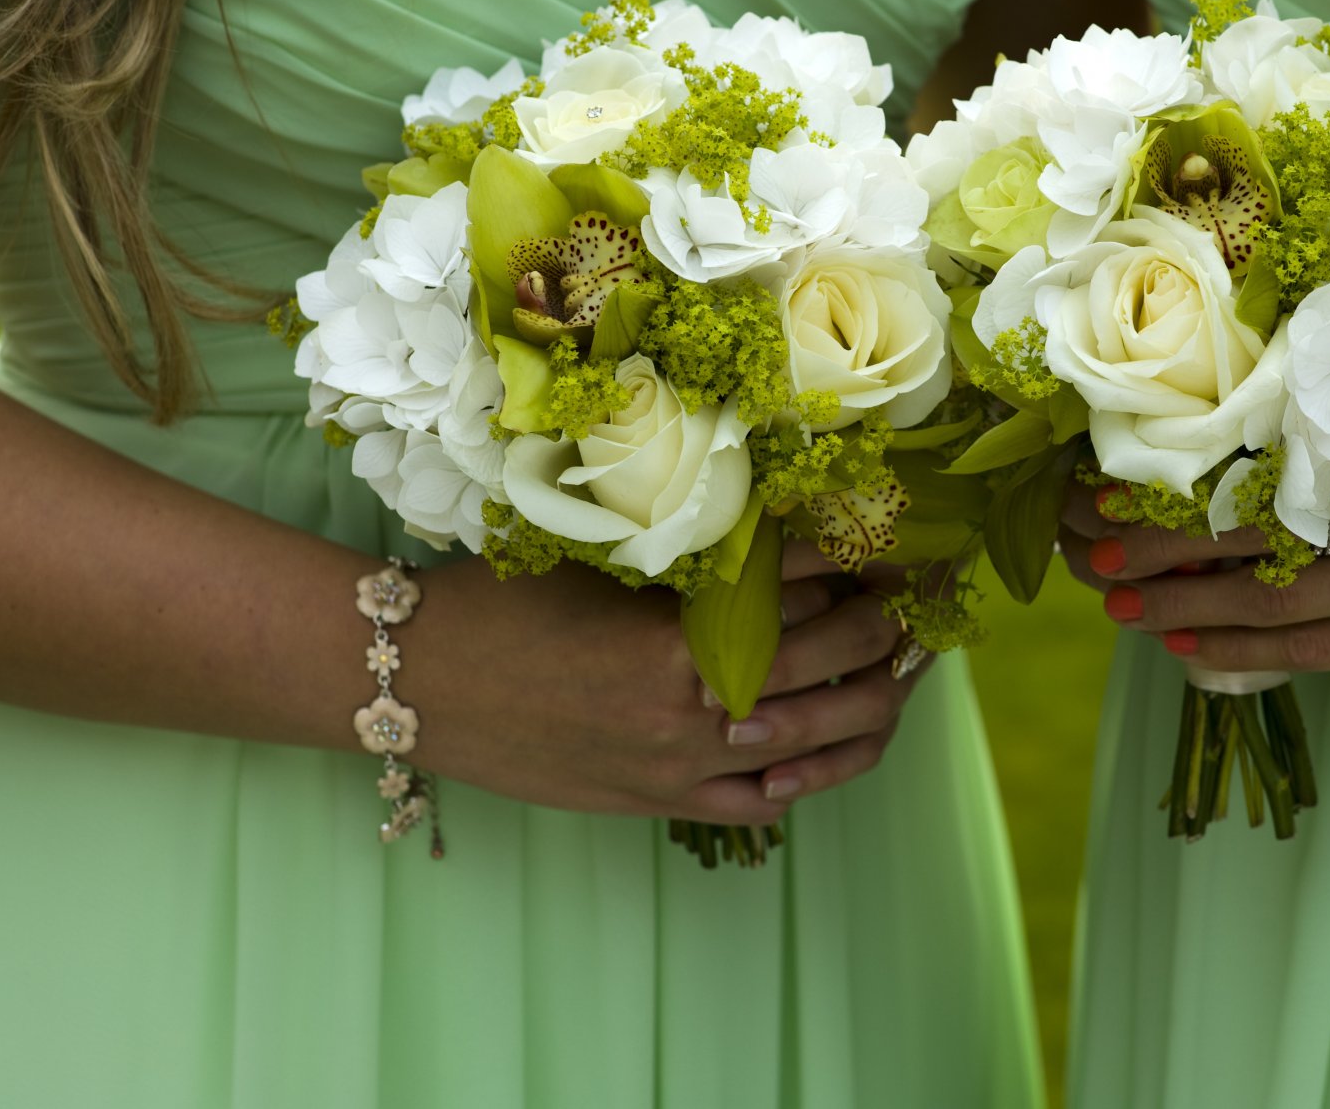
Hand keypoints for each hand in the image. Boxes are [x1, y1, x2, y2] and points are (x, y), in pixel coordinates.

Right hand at [409, 540, 924, 825]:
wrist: (417, 684)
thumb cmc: (501, 606)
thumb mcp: (600, 558)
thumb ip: (693, 553)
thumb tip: (782, 528)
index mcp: (680, 634)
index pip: (806, 584)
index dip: (859, 554)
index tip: (892, 534)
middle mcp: (695, 707)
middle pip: (835, 658)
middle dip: (888, 620)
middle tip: (912, 592)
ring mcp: (682, 764)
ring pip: (822, 740)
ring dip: (876, 698)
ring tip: (902, 667)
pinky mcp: (661, 801)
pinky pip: (767, 802)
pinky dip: (814, 774)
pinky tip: (836, 744)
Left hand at [1059, 435, 1329, 682]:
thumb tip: (1262, 417)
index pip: (1264, 457)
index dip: (1184, 474)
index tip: (1116, 476)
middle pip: (1251, 528)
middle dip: (1164, 541)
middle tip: (1092, 545)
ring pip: (1272, 597)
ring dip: (1186, 603)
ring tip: (1118, 604)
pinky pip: (1315, 650)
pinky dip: (1246, 649)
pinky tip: (1190, 648)